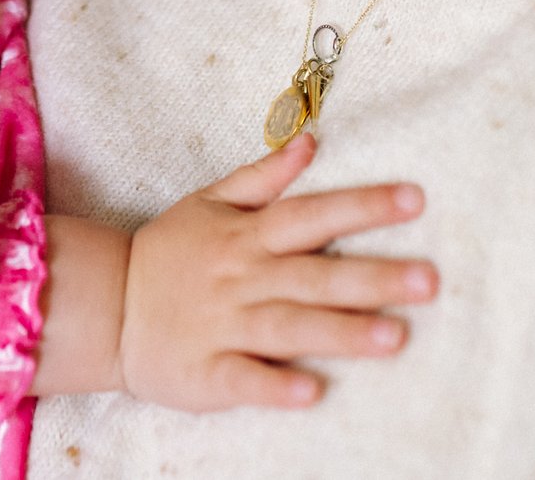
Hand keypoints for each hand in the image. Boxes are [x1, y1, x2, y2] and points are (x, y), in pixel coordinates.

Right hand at [118, 135, 435, 411]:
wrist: (106, 306)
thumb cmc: (168, 253)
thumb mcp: (211, 201)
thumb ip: (265, 176)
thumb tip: (311, 141)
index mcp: (248, 235)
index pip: (314, 215)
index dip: (363, 206)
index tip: (415, 199)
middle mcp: (243, 278)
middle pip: (315, 275)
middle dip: (373, 277)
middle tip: (429, 281)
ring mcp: (225, 326)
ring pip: (290, 327)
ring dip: (341, 332)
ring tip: (394, 337)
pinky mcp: (208, 372)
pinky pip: (245, 379)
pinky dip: (276, 385)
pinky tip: (311, 392)